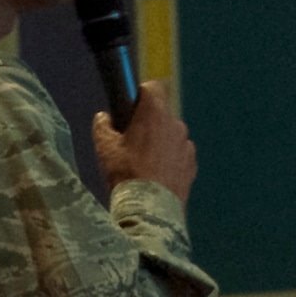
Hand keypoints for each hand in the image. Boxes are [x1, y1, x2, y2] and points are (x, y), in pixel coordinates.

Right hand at [93, 81, 196, 205]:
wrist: (149, 209)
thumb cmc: (125, 173)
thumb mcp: (104, 147)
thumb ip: (103, 125)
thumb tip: (104, 117)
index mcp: (155, 113)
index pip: (153, 87)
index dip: (140, 94)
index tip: (130, 107)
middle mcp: (176, 124)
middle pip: (161, 113)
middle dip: (148, 122)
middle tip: (131, 141)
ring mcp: (187, 144)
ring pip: (171, 135)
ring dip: (160, 142)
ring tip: (144, 163)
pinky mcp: (192, 164)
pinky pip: (179, 154)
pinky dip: (170, 159)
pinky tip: (156, 175)